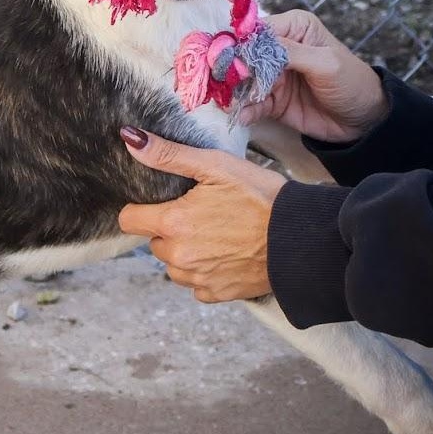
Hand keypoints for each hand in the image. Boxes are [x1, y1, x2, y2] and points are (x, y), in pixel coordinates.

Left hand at [117, 129, 285, 302]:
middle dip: (169, 229)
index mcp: (173, 224)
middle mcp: (178, 257)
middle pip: (153, 242)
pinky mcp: (216, 294)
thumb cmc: (261, 197)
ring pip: (172, 265)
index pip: (129, 220)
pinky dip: (204, 272)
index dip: (142, 208)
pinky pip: (195, 284)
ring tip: (216, 234)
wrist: (302, 238)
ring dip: (185, 252)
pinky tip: (226, 254)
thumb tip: (131, 139)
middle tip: (201, 214)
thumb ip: (168, 155)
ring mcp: (197, 278)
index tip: (162, 203)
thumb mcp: (215, 166)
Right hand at [239, 10, 387, 142]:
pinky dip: (243, 110)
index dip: (240, 44)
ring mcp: (272, 76)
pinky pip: (250, 104)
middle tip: (222, 84)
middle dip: (231, 71)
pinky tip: (241, 116)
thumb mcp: (325, 62)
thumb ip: (289, 52)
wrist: (365, 120)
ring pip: (241, 81)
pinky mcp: (270, 100)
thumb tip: (251, 46)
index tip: (228, 60)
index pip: (256, 31)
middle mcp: (278, 49)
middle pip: (242, 56)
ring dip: (233, 92)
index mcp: (293, 28)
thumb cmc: (352, 82)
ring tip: (228, 103)